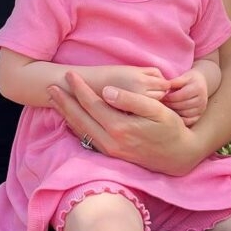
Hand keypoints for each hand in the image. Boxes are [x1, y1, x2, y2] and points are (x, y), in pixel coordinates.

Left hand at [48, 70, 200, 175]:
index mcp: (120, 128)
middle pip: (80, 118)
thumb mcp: (158, 111)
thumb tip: (107, 90)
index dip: (79, 88)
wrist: (179, 156)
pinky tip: (70, 119)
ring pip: (80, 130)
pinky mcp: (111, 154)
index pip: (92, 104)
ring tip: (54, 101)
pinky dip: (75, 127)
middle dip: (64, 102)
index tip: (69, 74)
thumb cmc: (172, 129)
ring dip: (66, 114)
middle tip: (50, 87)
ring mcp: (109, 150)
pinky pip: (87, 139)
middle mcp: (110, 142)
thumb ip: (132, 99)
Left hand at [162, 70, 208, 126]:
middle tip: (160, 105)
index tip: (161, 97)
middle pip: (183, 105)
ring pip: (185, 114)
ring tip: (165, 109)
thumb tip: (164, 86)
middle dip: (170, 105)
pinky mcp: (200, 115)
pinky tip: (173, 115)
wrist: (201, 85)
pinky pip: (189, 121)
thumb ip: (175, 82)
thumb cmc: (189, 80)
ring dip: (174, 113)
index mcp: (198, 88)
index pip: (181, 95)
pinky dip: (180, 119)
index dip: (170, 97)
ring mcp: (201, 109)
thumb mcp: (184, 77)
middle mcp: (202, 99)